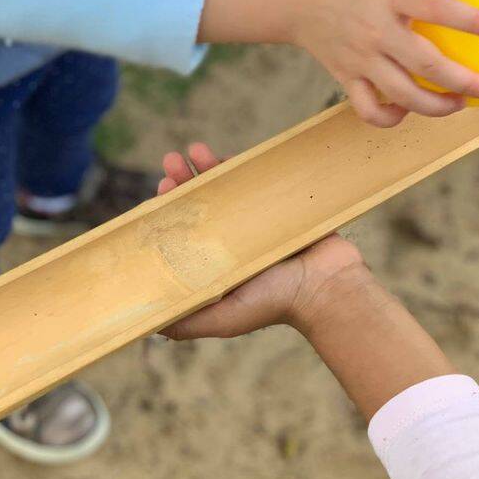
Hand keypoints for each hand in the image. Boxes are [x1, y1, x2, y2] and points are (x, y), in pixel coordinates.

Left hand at [156, 144, 365, 339]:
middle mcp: (236, 242)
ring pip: (227, 188)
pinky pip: (259, 180)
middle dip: (183, 185)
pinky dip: (241, 165)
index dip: (170, 213)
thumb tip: (150, 326)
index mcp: (219, 264)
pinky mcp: (283, 205)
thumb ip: (189, 321)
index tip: (157, 195)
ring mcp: (259, 221)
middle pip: (203, 206)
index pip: (187, 233)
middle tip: (169, 167)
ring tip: (189, 151)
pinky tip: (222, 153)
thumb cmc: (277, 305)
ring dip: (206, 168)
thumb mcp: (224, 319)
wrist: (328, 287)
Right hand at [201, 0, 478, 126]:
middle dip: (464, 82)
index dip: (470, 20)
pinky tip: (409, 111)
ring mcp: (359, 58)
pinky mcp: (345, 77)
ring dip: (437, 107)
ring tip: (460, 105)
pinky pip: (369, 109)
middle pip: (426, 65)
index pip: (437, 8)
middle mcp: (375, 29)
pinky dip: (390, 117)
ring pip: (402, 95)